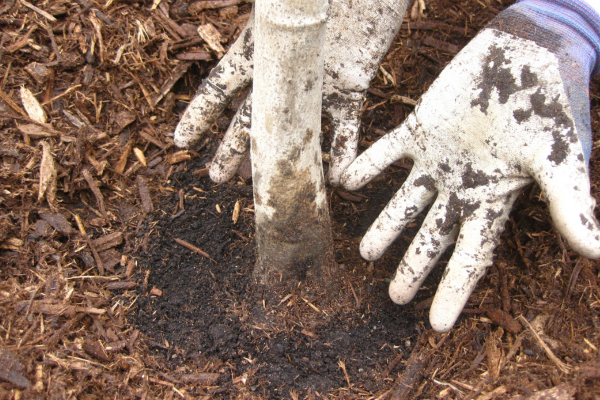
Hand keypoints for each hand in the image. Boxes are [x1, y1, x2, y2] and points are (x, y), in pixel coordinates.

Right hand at [174, 0, 407, 184]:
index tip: (181, 142)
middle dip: (232, 149)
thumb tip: (224, 45)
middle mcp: (285, 71)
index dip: (200, 114)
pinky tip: (336, 181)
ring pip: (293, 130)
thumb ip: (264, 28)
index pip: (221, 86)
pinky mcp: (352, 86)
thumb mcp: (282, 7)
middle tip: (217, 178)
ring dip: (281, 161)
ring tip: (269, 186)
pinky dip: (342, 153)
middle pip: (251, 118)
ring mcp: (318, 81)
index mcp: (261, 48)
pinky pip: (345, 126)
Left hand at [341, 7, 599, 331]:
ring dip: (385, 225)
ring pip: (405, 200)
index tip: (436, 324)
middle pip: (433, 236)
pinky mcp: (421, 125)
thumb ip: (570, 202)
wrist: (532, 51)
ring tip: (364, 253)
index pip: (470, 256)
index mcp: (493, 198)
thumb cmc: (552, 105)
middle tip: (393, 297)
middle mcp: (461, 184)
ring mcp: (438, 158)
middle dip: (414, 266)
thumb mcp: (561, 157)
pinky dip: (367, 165)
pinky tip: (345, 182)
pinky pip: (387, 150)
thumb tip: (597, 252)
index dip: (453, 289)